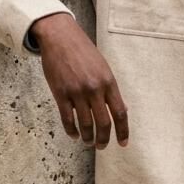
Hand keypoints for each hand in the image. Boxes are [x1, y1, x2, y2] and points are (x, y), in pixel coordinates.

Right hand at [30, 13, 128, 149]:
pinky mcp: (60, 93)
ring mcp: (77, 92)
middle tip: (102, 146)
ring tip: (87, 142)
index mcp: (108, 82)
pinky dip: (72, 130)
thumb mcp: (103, 68)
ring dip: (87, 137)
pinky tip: (74, 135)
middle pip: (104, 123)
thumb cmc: (83, 51)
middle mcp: (94, 89)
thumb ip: (110, 89)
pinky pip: (67, 119)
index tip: (123, 143)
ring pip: (85, 124)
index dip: (123, 131)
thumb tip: (120, 109)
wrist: (60, 37)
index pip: (120, 113)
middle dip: (104, 139)